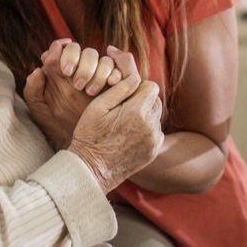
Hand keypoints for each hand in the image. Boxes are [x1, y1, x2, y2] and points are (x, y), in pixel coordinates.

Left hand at [23, 40, 122, 147]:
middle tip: (77, 83)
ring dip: (97, 71)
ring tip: (91, 91)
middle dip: (81, 62)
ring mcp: (98, 74)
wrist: (79, 144)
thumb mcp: (41, 111)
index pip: (61, 49)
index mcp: (60, 71)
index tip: (64, 70)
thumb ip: (32, 91)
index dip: (63, 53)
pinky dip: (114, 74)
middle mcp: (80, 68)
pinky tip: (110, 84)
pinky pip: (117, 69)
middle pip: (82, 49)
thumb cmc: (57, 126)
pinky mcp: (114, 82)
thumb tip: (38, 70)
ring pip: (101, 58)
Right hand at [66, 47, 164, 193]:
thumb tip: (134, 76)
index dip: (138, 86)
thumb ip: (120, 88)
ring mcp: (153, 140)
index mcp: (137, 111)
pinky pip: (156, 132)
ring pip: (156, 116)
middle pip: (155, 100)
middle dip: (142, 99)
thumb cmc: (90, 135)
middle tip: (123, 106)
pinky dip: (146, 129)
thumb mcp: (98, 106)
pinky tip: (128, 134)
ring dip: (145, 114)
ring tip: (124, 121)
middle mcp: (150, 125)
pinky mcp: (153, 151)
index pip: (151, 86)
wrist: (91, 170)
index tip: (125, 92)